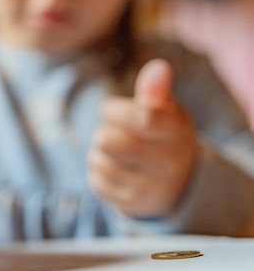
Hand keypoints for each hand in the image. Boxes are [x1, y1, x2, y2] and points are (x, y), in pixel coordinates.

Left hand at [87, 59, 196, 216]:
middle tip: (115, 131)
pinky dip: (98, 171)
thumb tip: (158, 67)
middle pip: (107, 141)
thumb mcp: (165, 111)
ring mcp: (147, 187)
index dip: (115, 110)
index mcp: (175, 132)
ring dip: (99, 152)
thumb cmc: (162, 135)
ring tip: (117, 151)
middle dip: (103, 131)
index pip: (142, 119)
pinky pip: (95, 181)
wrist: (175, 183)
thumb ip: (156, 91)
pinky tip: (115, 169)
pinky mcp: (129, 203)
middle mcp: (165, 162)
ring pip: (97, 160)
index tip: (108, 108)